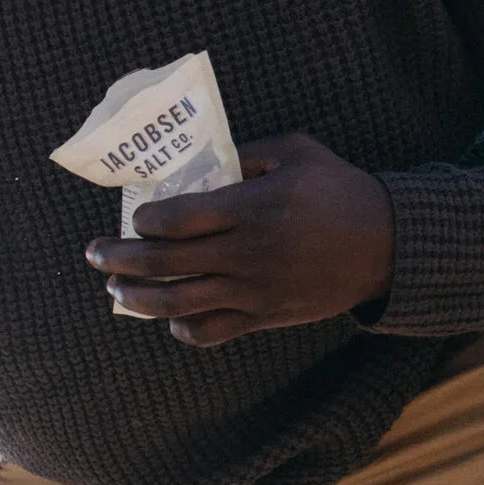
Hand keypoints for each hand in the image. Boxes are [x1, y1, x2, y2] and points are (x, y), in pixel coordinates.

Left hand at [85, 134, 395, 345]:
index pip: (177, 220)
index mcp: (251, 208)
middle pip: (164, 264)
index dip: (145, 221)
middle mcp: (245, 254)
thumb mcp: (298, 152)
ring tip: (114, 290)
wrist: (389, 244)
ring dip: (136, 299)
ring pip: (177, 304)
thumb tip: (202, 161)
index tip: (135, 217)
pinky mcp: (263, 317)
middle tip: (94, 253)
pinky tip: (168, 317)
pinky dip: (182, 328)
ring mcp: (252, 291)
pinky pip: (210, 332)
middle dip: (119, 259)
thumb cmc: (340, 190)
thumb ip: (247, 154)